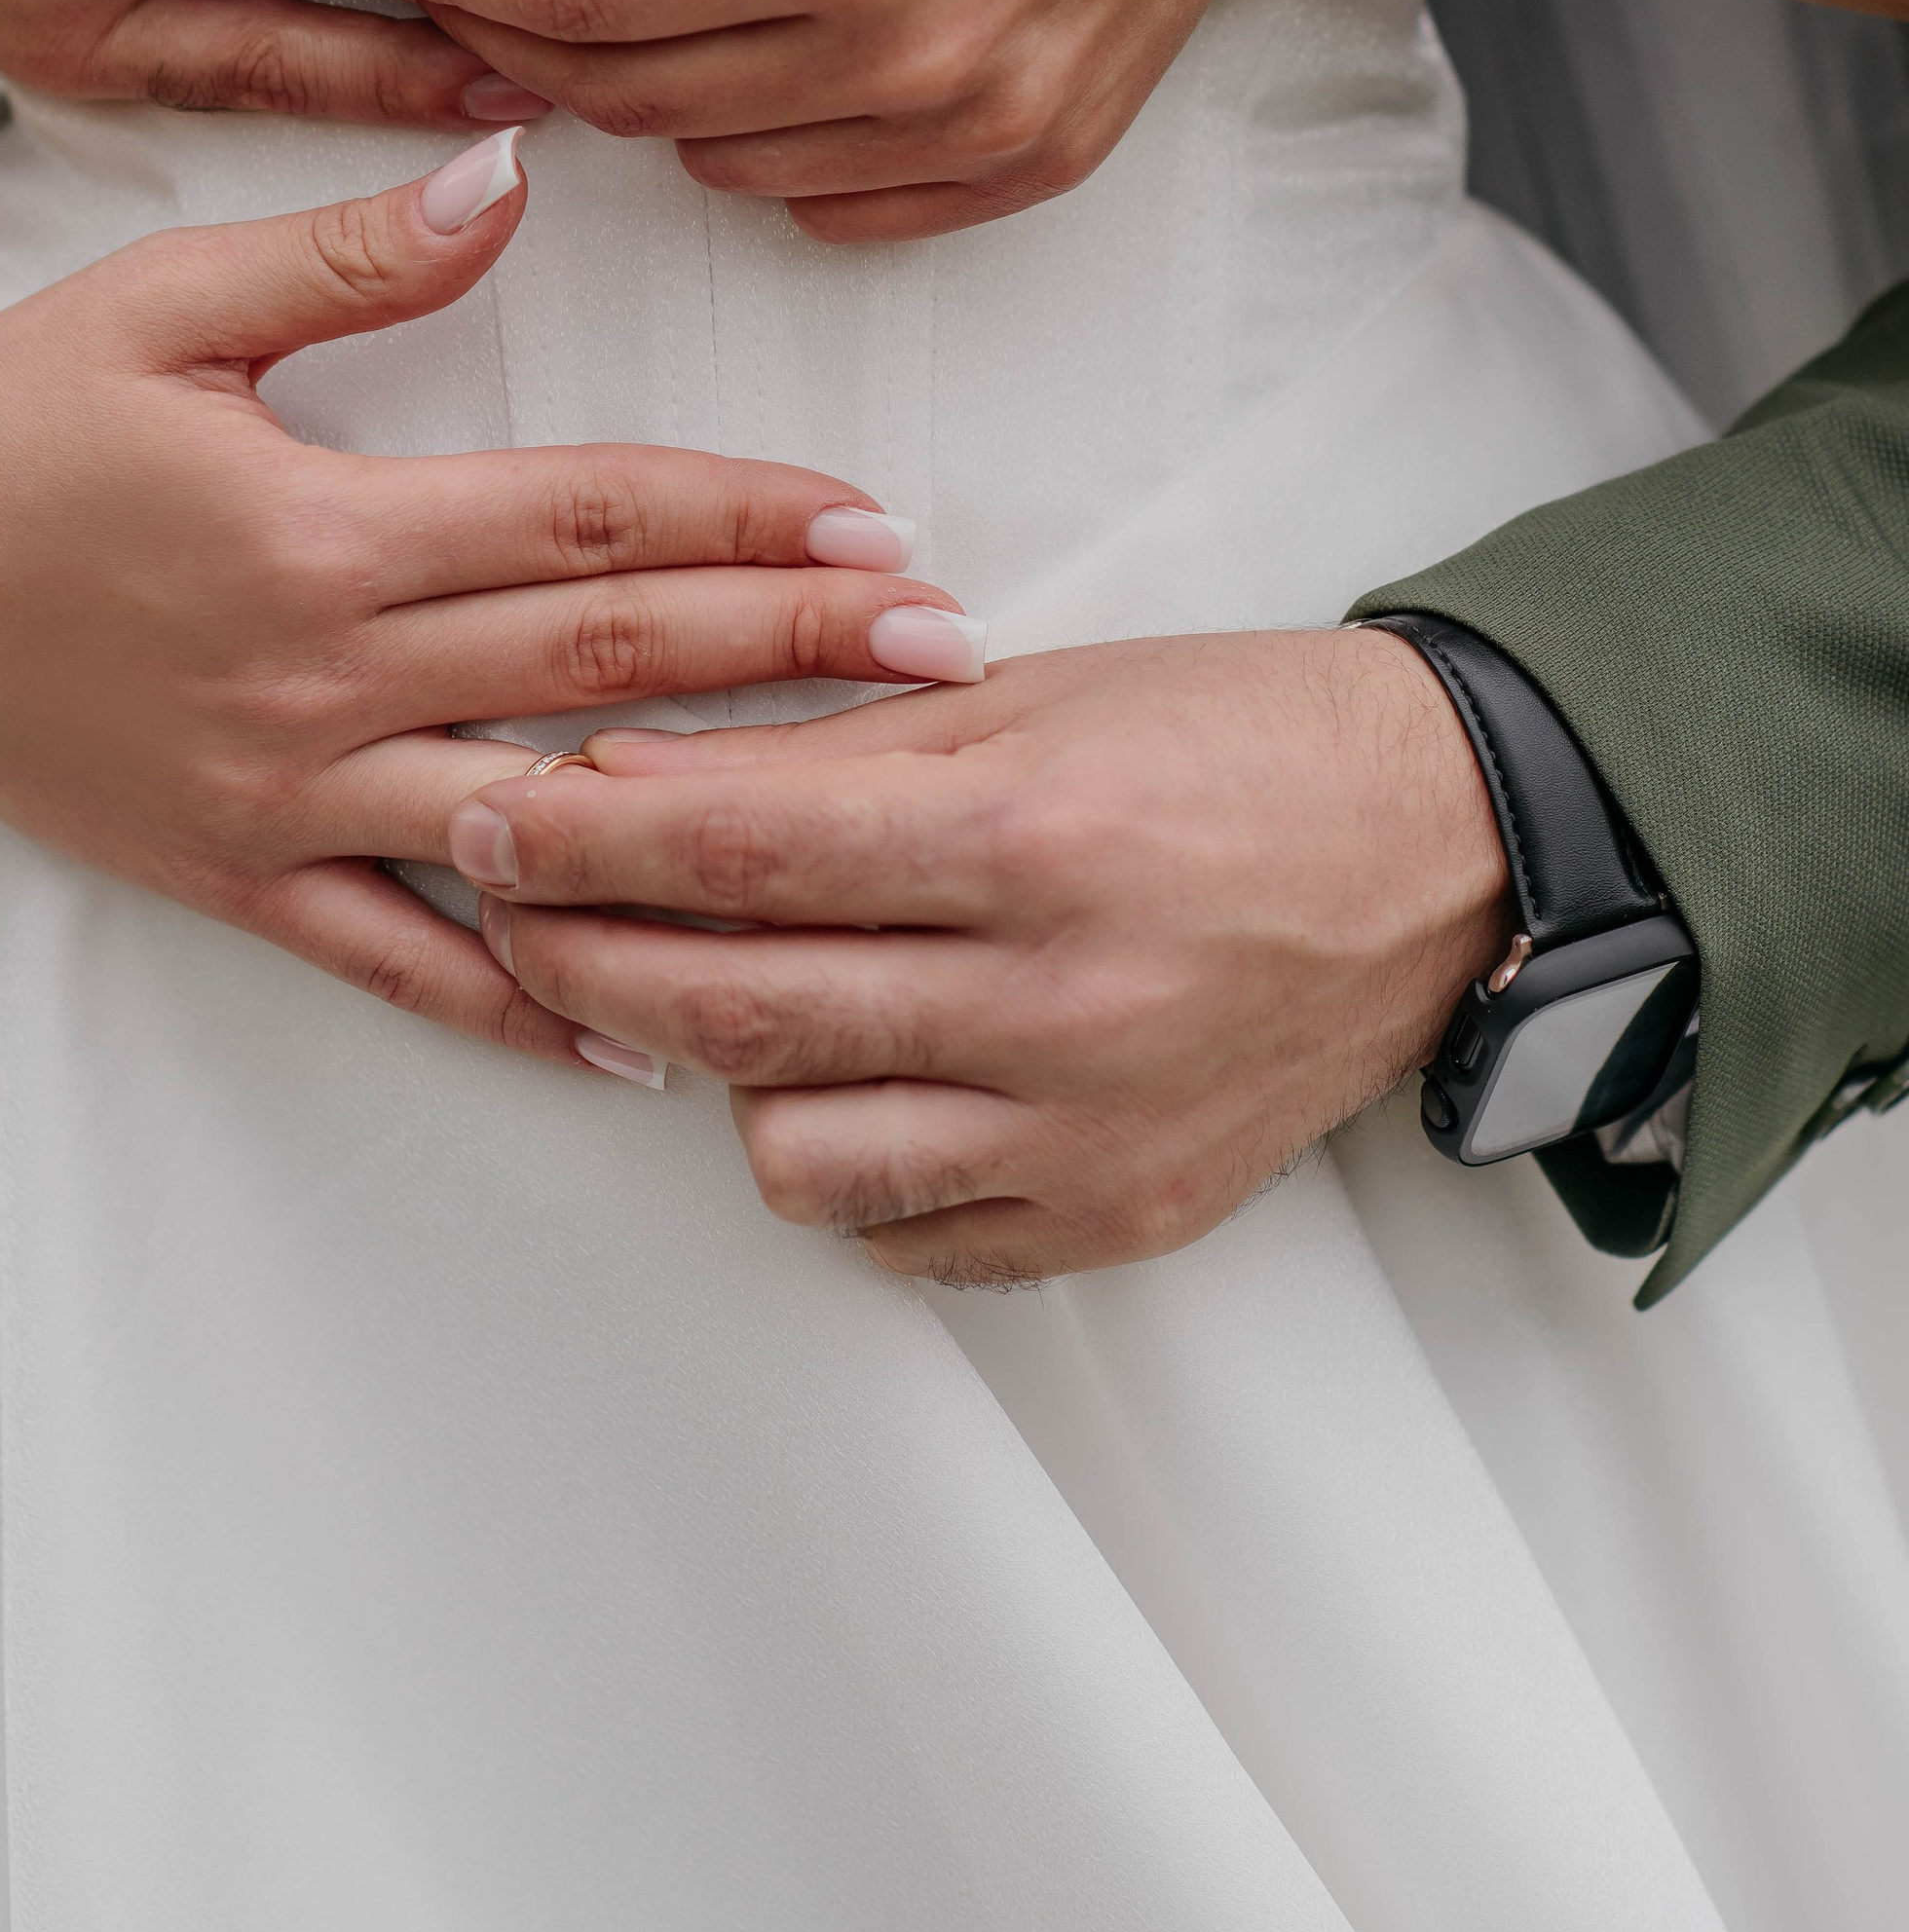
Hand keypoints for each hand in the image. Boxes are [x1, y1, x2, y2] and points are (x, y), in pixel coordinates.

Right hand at [0, 131, 966, 1060]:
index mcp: (326, 533)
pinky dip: (521, 1000)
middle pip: (603, 670)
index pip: (584, 528)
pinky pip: (401, 959)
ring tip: (860, 826)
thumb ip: (354, 253)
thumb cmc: (9, 415)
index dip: (744, 523)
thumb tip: (515, 176)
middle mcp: (325, 679)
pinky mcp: (239, 875)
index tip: (878, 525)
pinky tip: (638, 1037)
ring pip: (538, 821)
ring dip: (707, 821)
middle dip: (791, 656)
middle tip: (949, 653)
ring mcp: (287, 798)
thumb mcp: (168, 300)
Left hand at [448, 630, 1508, 1254]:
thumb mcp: (1022, 697)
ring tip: (730, 990)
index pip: (740, 853)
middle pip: (738, 1015)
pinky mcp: (1119, 1220)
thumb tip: (618, 782)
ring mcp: (1091, 1133)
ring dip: (720, 1074)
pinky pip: (904, 1234)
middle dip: (584, 963)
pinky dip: (846, 1160)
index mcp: (1035, 837)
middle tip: (510, 914)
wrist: (1443, 851)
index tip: (488, 822)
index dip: (584, 842)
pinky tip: (856, 1073)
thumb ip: (819, 755)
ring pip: (799, 1153)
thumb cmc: (1227, 741)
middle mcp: (1061, 1003)